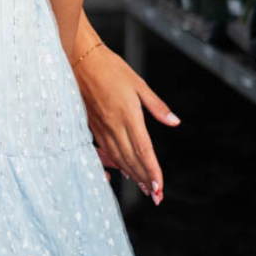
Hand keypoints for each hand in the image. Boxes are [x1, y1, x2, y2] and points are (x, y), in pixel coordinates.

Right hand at [70, 43, 179, 203]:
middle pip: (132, 160)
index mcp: (128, 116)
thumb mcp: (139, 84)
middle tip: (156, 196)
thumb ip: (157, 106)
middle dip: (145, 180)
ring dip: (132, 175)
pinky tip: (122, 172)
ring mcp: (101, 128)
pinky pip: (105, 151)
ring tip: (144, 188)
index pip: (144, 150)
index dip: (152, 171)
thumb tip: (174, 121)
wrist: (80, 60)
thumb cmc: (111, 68)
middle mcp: (114, 126)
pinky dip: (116, 164)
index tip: (160, 187)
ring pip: (119, 159)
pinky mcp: (92, 127)